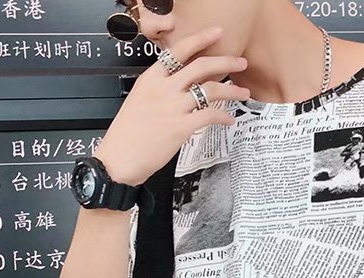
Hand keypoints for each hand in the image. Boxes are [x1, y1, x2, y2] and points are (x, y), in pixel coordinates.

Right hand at [94, 26, 249, 185]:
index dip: (201, 39)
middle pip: (200, 66)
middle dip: (225, 61)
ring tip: (243, 92)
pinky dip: (223, 117)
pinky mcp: (181, 127)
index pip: (179, 50)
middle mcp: (164, 88)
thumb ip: (160, 90)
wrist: (120, 158)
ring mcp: (173, 107)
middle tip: (241, 62)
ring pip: (210, 90)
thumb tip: (180, 89)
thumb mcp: (140, 100)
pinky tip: (229, 119)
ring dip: (231, 91)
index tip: (217, 33)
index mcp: (151, 78)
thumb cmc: (128, 135)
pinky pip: (209, 116)